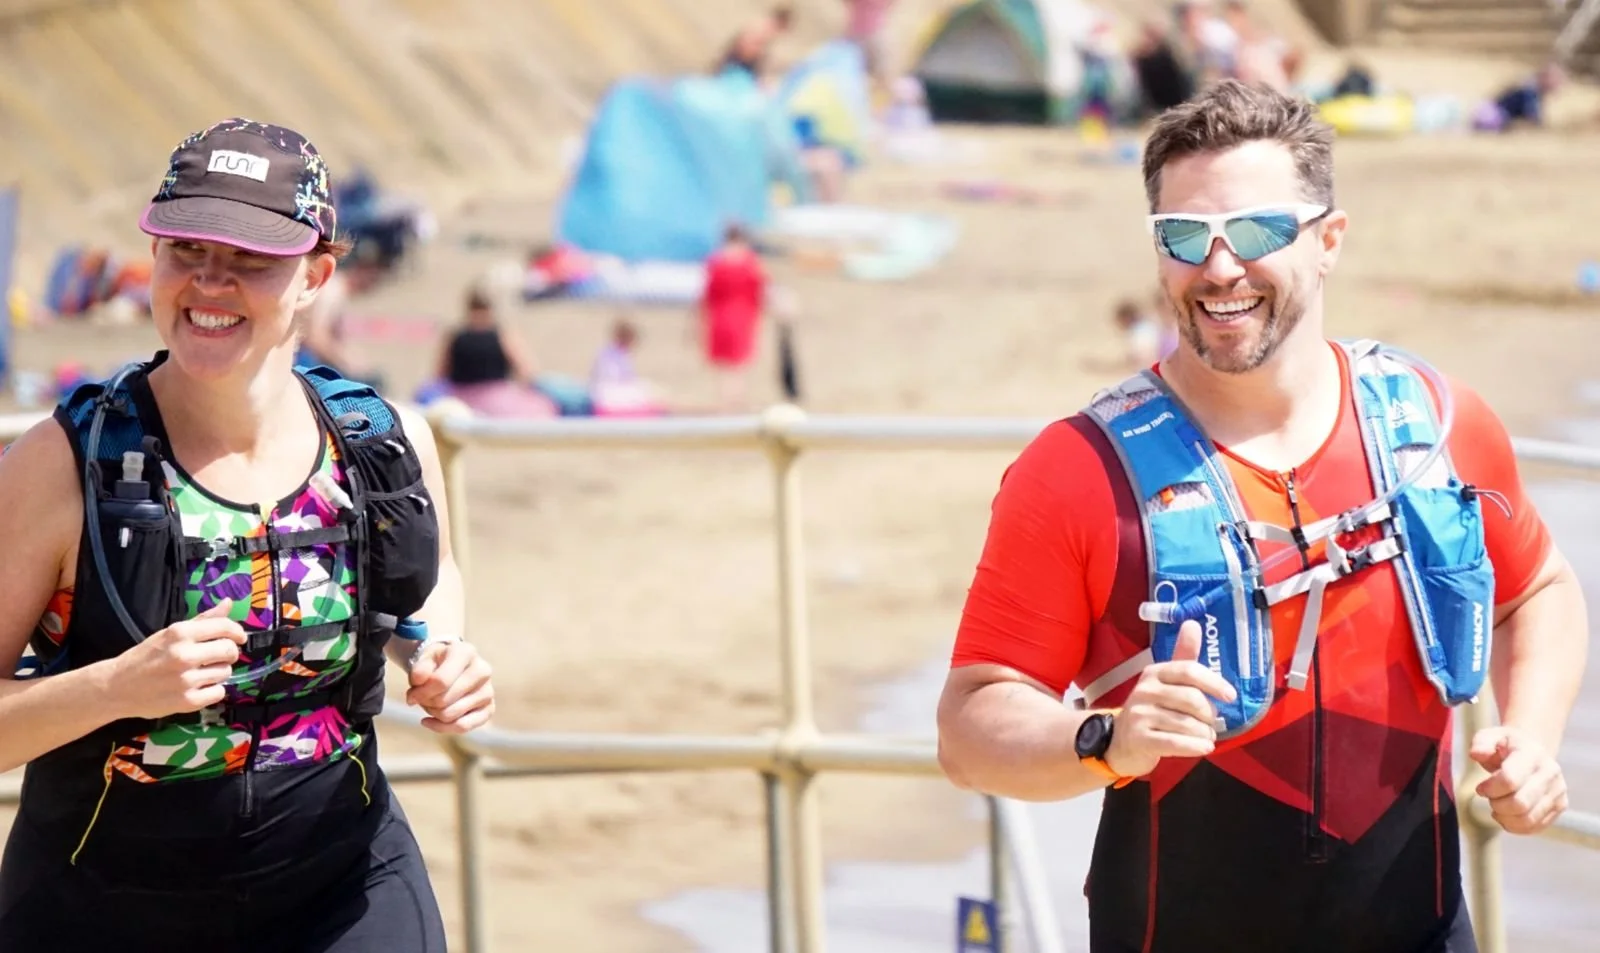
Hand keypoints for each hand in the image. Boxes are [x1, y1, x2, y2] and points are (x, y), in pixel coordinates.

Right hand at [109, 599, 246, 719]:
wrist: (116, 687)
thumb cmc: (145, 657)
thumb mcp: (170, 634)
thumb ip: (202, 620)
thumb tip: (228, 603)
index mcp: (180, 633)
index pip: (224, 627)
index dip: (237, 632)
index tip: (239, 637)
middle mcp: (184, 655)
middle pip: (230, 651)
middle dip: (229, 653)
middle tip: (218, 656)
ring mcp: (186, 680)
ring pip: (226, 672)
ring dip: (219, 672)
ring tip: (201, 672)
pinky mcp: (188, 702)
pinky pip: (219, 693)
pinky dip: (212, 691)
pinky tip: (198, 687)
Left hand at [406, 640, 494, 733]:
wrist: (452, 665)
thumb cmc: (437, 663)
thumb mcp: (424, 659)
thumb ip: (419, 669)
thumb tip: (419, 681)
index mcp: (466, 652)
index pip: (440, 681)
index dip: (421, 693)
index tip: (411, 695)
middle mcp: (482, 671)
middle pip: (444, 700)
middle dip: (426, 703)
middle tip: (421, 698)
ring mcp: (488, 691)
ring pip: (451, 715)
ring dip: (433, 713)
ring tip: (429, 704)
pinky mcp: (489, 709)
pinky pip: (463, 727)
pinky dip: (442, 727)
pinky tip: (430, 722)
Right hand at [1104, 620, 1237, 777]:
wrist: (1121, 741)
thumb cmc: (1152, 709)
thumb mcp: (1167, 682)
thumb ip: (1183, 656)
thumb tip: (1193, 623)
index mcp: (1155, 672)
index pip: (1188, 670)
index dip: (1213, 682)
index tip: (1231, 696)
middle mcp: (1145, 690)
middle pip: (1192, 699)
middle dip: (1209, 714)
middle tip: (1210, 723)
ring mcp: (1140, 714)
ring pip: (1187, 724)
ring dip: (1204, 734)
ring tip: (1204, 737)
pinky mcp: (1139, 739)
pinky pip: (1175, 742)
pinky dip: (1195, 747)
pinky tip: (1204, 747)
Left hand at [1470, 725, 1568, 833]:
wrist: (1532, 751)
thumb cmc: (1505, 746)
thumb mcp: (1489, 736)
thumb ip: (1480, 743)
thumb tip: (1476, 754)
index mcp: (1532, 754)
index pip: (1510, 780)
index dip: (1490, 789)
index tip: (1480, 788)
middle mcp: (1550, 773)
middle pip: (1519, 804)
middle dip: (1497, 805)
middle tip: (1490, 798)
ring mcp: (1558, 791)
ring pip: (1528, 819)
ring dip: (1505, 817)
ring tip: (1497, 806)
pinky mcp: (1559, 806)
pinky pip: (1535, 827)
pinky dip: (1515, 826)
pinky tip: (1506, 815)